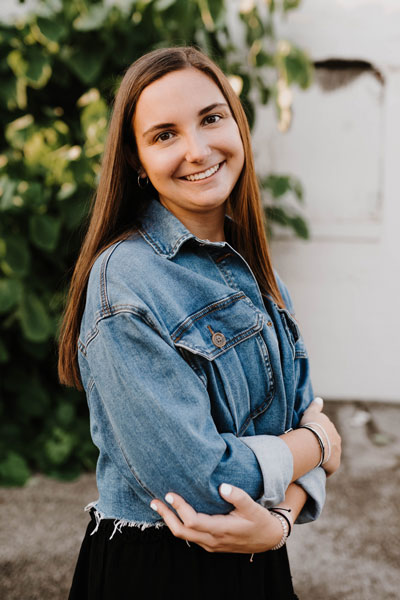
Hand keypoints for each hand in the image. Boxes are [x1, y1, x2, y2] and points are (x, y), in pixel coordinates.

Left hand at [150, 484, 284, 553]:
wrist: (268, 539)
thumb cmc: (259, 520)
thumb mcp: (252, 506)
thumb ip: (238, 496)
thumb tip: (222, 486)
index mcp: (221, 530)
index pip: (193, 521)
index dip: (179, 508)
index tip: (170, 494)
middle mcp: (212, 540)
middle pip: (182, 531)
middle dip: (166, 516)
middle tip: (154, 501)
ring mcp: (210, 545)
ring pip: (184, 536)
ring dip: (170, 521)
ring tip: (159, 506)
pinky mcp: (211, 544)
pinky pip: (190, 537)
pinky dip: (179, 525)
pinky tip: (174, 514)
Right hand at [300, 397, 341, 476]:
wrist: (315, 441)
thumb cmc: (311, 426)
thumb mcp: (311, 413)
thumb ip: (315, 406)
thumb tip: (319, 399)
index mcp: (332, 429)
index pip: (326, 432)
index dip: (318, 434)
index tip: (310, 436)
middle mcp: (337, 440)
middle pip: (329, 444)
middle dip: (322, 445)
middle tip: (309, 449)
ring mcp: (336, 453)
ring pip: (329, 455)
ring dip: (322, 457)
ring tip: (311, 460)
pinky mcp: (334, 465)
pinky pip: (328, 468)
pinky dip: (322, 468)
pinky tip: (315, 470)